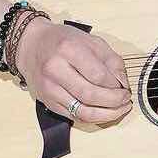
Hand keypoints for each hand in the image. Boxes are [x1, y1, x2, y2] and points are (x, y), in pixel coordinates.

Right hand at [15, 17, 132, 123]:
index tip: (125, 86)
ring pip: (81, 111)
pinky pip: (73, 116)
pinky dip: (92, 117)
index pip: (98, 75)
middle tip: (126, 99)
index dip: (116, 85)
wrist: (32, 45)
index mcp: (69, 50)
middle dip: (113, 101)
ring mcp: (49, 89)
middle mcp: (55, 70)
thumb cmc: (63, 41)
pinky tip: (103, 112)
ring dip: (105, 114)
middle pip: (90, 95)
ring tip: (119, 109)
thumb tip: (123, 81)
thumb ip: (111, 59)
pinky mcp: (47, 102)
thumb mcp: (92, 40)